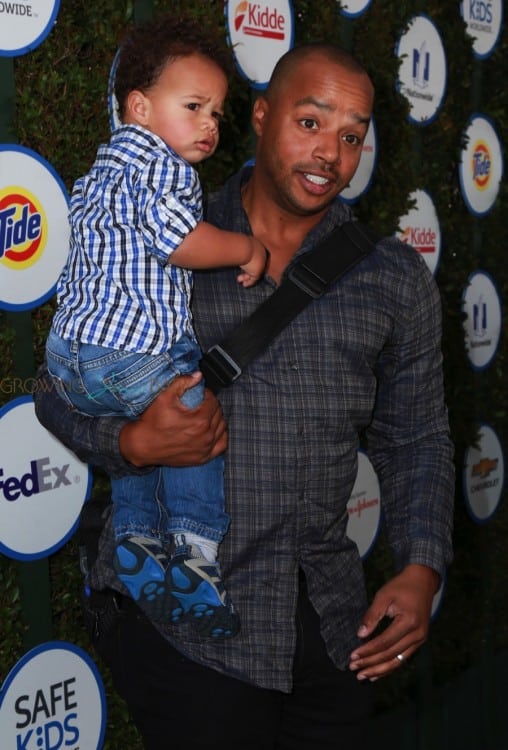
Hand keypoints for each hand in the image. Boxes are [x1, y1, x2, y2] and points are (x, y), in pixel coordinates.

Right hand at [119, 372, 226, 467]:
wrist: (142, 445)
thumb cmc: (152, 423)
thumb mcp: (164, 397)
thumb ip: (182, 382)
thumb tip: (198, 375)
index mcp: (199, 420)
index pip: (213, 401)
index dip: (207, 394)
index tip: (199, 394)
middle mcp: (206, 435)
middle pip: (218, 413)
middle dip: (211, 405)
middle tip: (200, 403)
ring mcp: (205, 448)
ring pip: (222, 428)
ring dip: (216, 419)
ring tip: (205, 415)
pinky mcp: (202, 458)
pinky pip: (222, 445)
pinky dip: (219, 436)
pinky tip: (211, 430)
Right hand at [237, 237, 267, 286]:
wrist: (242, 247)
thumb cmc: (236, 243)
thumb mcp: (235, 244)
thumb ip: (233, 247)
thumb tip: (225, 247)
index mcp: (256, 245)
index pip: (253, 255)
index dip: (247, 261)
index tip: (239, 264)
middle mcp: (260, 253)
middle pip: (254, 264)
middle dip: (247, 270)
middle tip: (239, 274)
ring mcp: (261, 262)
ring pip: (254, 271)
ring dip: (246, 277)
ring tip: (239, 280)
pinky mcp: (259, 270)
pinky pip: (255, 278)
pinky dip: (250, 282)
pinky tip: (244, 284)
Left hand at [349, 564, 439, 680]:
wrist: (422, 582)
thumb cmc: (401, 587)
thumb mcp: (383, 596)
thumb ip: (372, 615)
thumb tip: (360, 635)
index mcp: (409, 622)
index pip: (384, 642)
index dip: (367, 651)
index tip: (352, 656)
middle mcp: (417, 634)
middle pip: (391, 655)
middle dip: (371, 663)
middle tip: (353, 669)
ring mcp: (420, 639)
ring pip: (398, 661)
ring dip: (379, 670)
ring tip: (363, 676)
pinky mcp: (419, 641)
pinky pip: (403, 658)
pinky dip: (389, 667)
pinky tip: (377, 673)